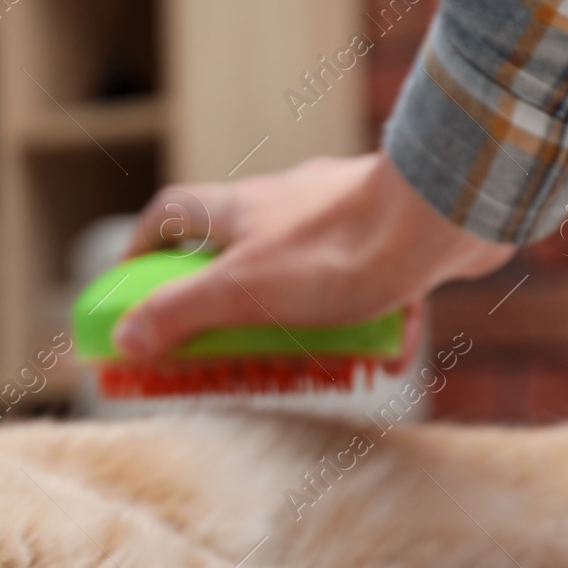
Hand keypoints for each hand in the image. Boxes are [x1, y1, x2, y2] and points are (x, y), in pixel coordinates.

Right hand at [113, 151, 516, 364]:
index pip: (169, 214)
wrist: (441, 215)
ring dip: (299, 317)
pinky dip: (368, 319)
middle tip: (226, 349)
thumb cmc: (339, 249)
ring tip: (311, 363)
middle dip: (227, 301)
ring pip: (303, 268)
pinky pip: (369, 281)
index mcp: (240, 208)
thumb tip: (125, 339)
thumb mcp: (241, 291)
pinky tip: (384, 355)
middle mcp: (285, 204)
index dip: (143, 250)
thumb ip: (181, 313)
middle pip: (235, 249)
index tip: (133, 288)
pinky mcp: (392, 234)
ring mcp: (340, 215)